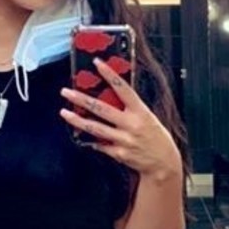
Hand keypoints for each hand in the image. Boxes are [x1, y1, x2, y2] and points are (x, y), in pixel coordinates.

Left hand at [60, 60, 182, 183]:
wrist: (164, 164)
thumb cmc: (156, 138)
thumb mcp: (148, 117)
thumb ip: (131, 108)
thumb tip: (111, 95)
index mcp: (141, 112)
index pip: (123, 89)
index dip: (109, 74)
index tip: (97, 63)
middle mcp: (131, 125)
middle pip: (101, 109)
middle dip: (81, 99)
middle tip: (66, 91)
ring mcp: (124, 140)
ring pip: (95, 128)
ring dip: (77, 120)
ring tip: (64, 113)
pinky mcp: (119, 154)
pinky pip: (101, 145)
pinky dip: (92, 140)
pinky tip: (83, 135)